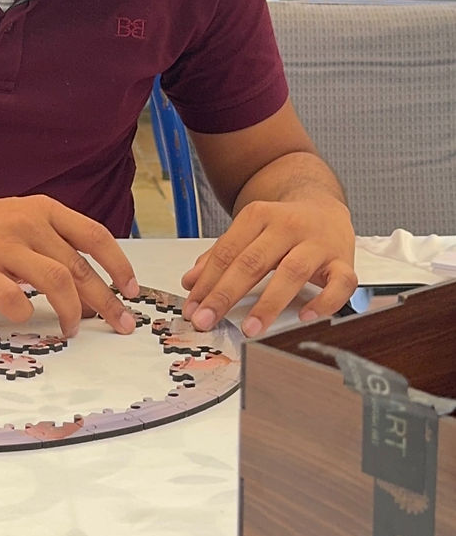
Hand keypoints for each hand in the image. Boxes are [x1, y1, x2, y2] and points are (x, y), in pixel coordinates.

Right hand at [0, 194, 139, 337]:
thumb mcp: (19, 220)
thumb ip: (51, 244)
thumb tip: (89, 285)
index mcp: (43, 210)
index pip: (94, 236)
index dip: (119, 265)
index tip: (133, 290)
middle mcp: (28, 225)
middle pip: (80, 267)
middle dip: (107, 301)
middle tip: (123, 326)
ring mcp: (3, 247)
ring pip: (56, 282)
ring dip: (73, 312)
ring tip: (74, 330)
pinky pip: (13, 299)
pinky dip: (26, 314)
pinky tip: (25, 319)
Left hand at [179, 196, 355, 337]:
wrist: (323, 206)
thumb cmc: (281, 227)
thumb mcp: (248, 232)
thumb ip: (221, 255)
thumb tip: (191, 282)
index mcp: (259, 215)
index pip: (227, 251)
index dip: (207, 281)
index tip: (193, 307)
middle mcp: (288, 226)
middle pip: (253, 261)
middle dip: (226, 294)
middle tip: (207, 320)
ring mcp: (317, 243)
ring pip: (293, 271)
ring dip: (269, 303)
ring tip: (250, 329)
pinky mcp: (344, 260)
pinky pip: (340, 282)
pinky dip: (324, 301)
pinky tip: (305, 317)